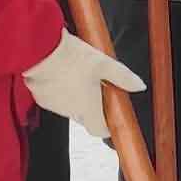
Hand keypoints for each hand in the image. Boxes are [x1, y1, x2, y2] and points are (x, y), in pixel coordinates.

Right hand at [23, 32, 145, 124]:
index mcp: (88, 108)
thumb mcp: (103, 63)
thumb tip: (139, 86)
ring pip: (69, 108)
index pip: (100, 131)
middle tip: (96, 86)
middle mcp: (70, 112)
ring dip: (75, 98)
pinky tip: (61, 75)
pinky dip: (60, 92)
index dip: (107, 126)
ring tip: (77, 75)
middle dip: (92, 106)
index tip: (111, 115)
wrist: (41, 49)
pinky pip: (54, 100)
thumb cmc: (71, 57)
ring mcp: (54, 107)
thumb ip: (123, 76)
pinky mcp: (40, 98)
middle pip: (86, 118)